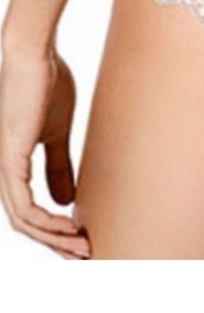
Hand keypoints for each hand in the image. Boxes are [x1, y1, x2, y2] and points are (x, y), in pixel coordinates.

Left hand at [0, 44, 90, 258]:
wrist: (35, 56)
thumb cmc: (46, 85)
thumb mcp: (56, 133)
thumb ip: (59, 165)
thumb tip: (67, 199)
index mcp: (13, 166)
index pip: (29, 212)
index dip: (54, 231)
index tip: (83, 238)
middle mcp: (2, 172)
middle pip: (25, 225)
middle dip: (56, 244)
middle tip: (85, 255)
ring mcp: (3, 167)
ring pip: (23, 222)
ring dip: (54, 239)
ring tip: (83, 246)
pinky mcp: (9, 159)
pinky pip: (22, 206)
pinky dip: (46, 221)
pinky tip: (69, 224)